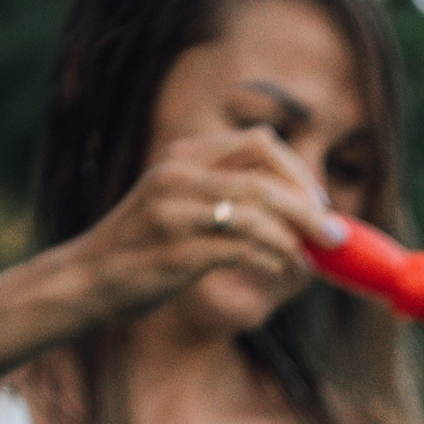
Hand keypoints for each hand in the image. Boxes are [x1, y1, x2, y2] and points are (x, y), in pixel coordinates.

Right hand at [67, 127, 336, 323]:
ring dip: (294, 238)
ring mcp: (174, 213)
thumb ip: (227, 198)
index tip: (317, 202)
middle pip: (264, 179)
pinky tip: (282, 269)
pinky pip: (241, 249)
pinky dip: (272, 259)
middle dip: (309, 207)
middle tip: (334, 235)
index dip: (298, 171)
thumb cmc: (144, 249)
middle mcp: (178, 176)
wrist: (88, 280)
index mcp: (183, 157)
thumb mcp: (179, 205)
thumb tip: (302, 216)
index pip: (258, 142)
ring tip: (309, 260)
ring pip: (256, 213)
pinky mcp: (176, 252)